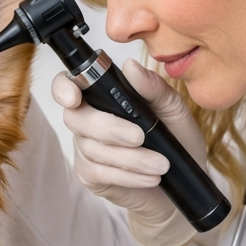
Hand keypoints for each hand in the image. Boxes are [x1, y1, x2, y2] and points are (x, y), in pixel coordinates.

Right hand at [51, 58, 210, 245]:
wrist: (182, 179)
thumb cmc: (176, 137)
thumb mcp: (172, 108)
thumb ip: (152, 87)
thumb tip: (130, 66)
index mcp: (102, 96)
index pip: (67, 85)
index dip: (63, 89)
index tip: (74, 98)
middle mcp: (87, 119)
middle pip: (77, 118)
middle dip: (109, 128)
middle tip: (140, 137)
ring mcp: (85, 148)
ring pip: (93, 149)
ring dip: (130, 158)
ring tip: (160, 164)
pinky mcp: (89, 175)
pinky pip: (99, 172)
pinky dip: (128, 175)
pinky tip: (150, 177)